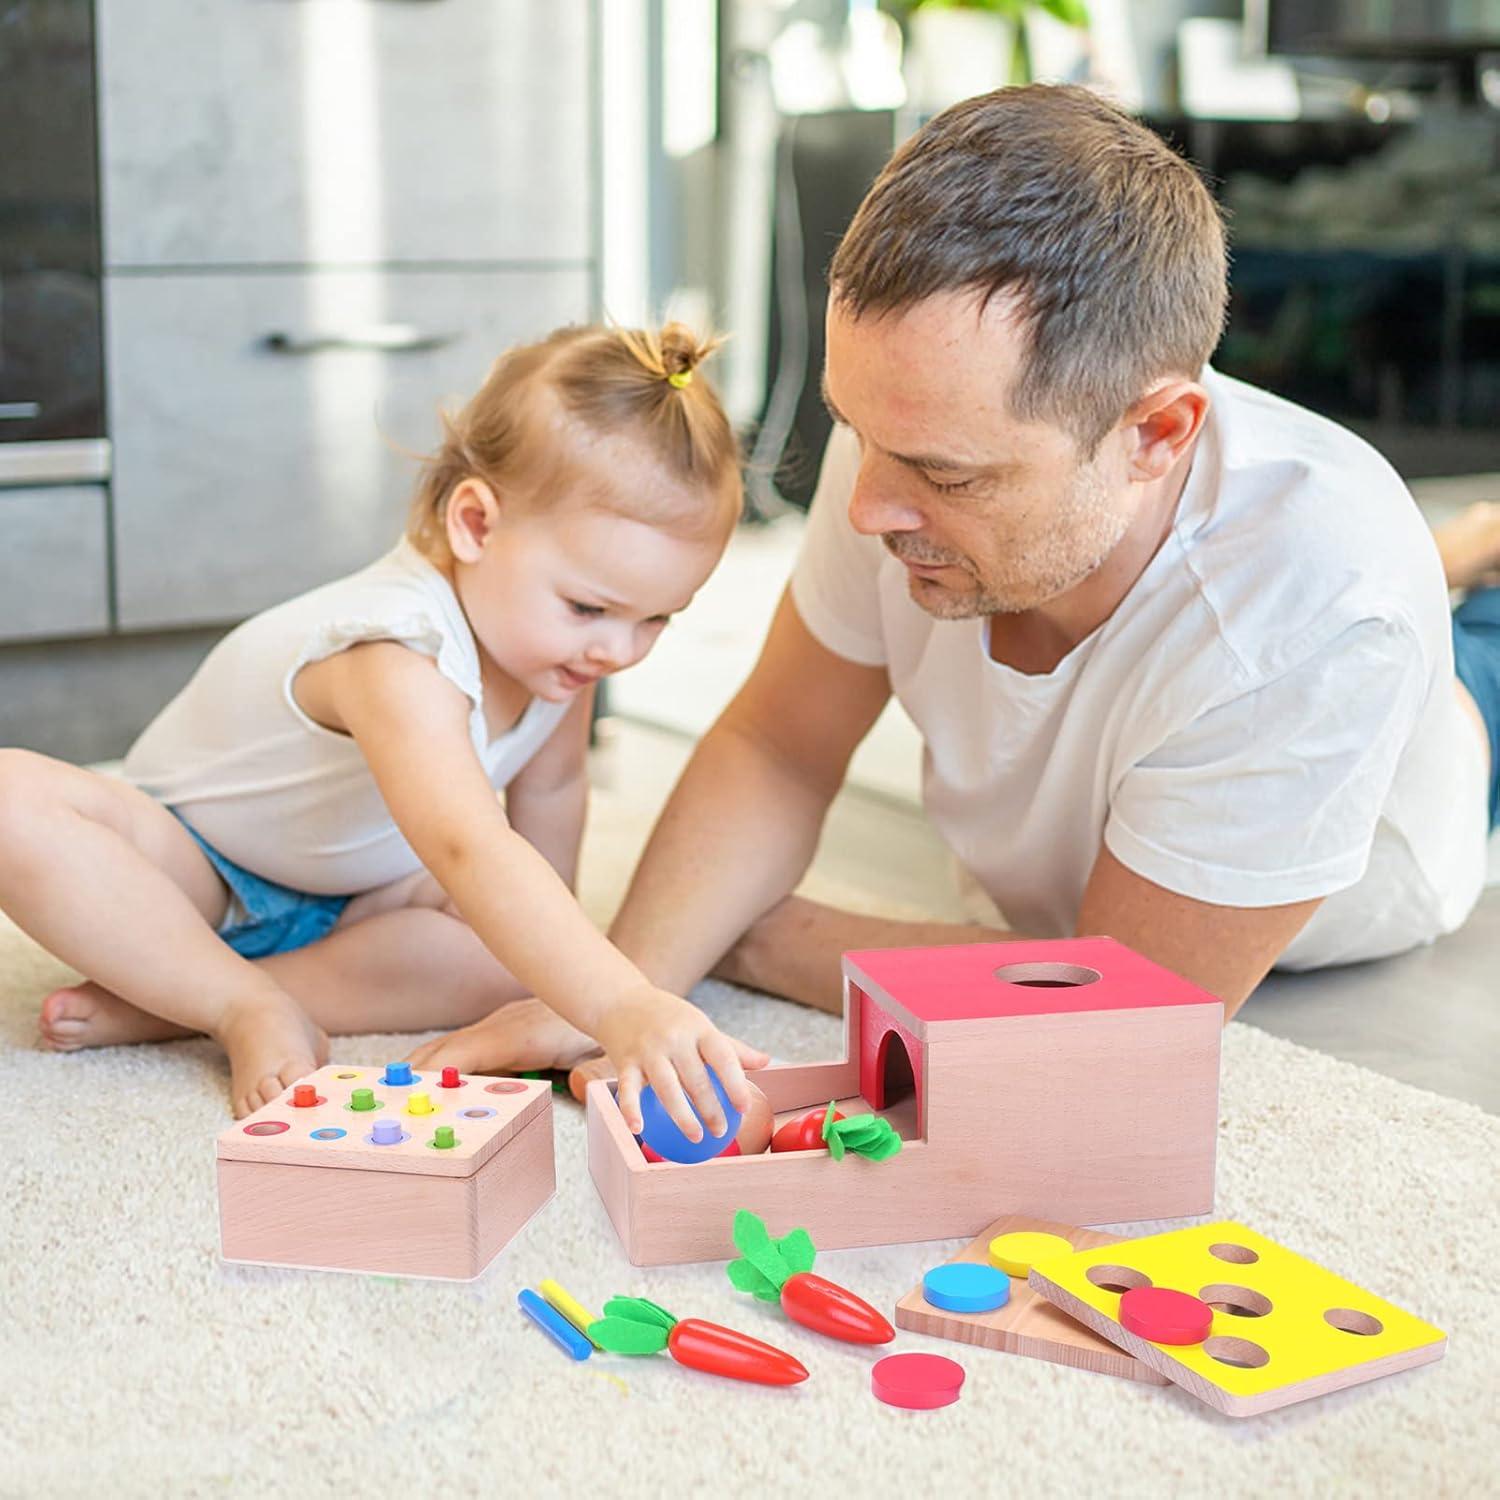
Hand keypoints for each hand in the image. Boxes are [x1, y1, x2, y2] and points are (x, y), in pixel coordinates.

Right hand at [594, 986, 769, 1140]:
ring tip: (696, 1136)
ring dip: (682, 1115)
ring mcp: (649, 1050)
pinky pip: (628, 1089)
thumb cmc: (670, 1018)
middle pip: (696, 1078)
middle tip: (721, 1132)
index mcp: (699, 1029)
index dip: (735, 1084)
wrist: (622, 1001)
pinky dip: (631, 1109)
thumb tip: (766, 1062)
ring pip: (667, 1087)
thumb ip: (731, 1047)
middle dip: (711, 1109)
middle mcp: (675, 1038)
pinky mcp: (625, 1061)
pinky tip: (638, 1128)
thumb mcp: (701, 1025)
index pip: (723, 1057)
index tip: (744, 1108)